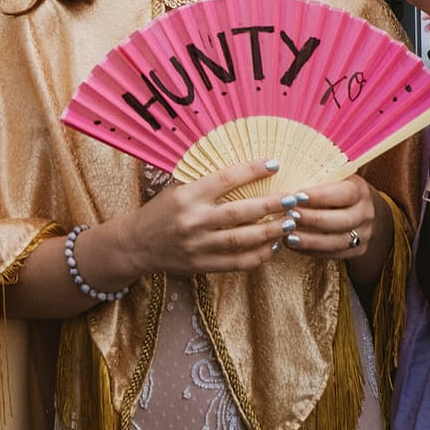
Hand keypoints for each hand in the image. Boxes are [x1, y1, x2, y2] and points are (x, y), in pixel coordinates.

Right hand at [121, 158, 291, 275]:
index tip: (274, 164)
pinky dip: (259, 255)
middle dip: (271, 205)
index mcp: (187, 196)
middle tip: (294, 198)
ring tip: (290, 222)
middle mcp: (193, 221)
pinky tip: (274, 245)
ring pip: (242, 240)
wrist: (136, 244)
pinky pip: (238, 262)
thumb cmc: (160, 211)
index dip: (251, 171)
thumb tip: (241, 168)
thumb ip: (204, 180)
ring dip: (270, 231)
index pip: (225, 179)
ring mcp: (199, 246)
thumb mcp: (176, 188)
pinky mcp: (202, 265)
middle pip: (240, 212)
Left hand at [281, 175, 376, 260]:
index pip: (344, 194)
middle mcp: (365, 213)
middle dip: (313, 219)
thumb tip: (281, 171)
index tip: (296, 196)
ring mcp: (364, 234)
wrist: (361, 208)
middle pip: (342, 221)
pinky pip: (333, 254)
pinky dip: (311, 251)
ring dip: (310, 240)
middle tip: (289, 216)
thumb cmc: (337, 188)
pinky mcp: (357, 250)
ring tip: (287, 235)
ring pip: (337, 241)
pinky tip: (293, 244)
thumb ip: (315, 176)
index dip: (320, 196)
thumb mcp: (332, 177)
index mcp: (360, 190)